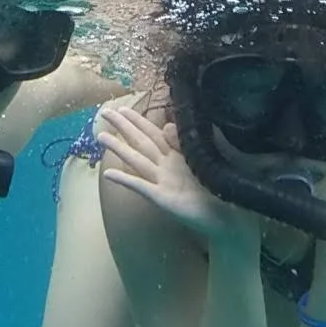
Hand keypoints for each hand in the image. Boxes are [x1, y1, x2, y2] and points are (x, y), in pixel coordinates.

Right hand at [97, 101, 261, 252]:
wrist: (224, 218)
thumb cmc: (215, 190)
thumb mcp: (204, 158)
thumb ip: (185, 142)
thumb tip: (169, 124)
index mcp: (176, 155)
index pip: (153, 133)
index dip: (138, 120)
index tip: (122, 108)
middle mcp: (165, 166)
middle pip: (140, 142)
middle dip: (122, 127)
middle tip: (104, 113)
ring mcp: (161, 182)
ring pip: (136, 160)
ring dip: (119, 148)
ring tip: (100, 137)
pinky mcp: (162, 198)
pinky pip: (141, 186)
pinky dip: (125, 179)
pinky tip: (109, 173)